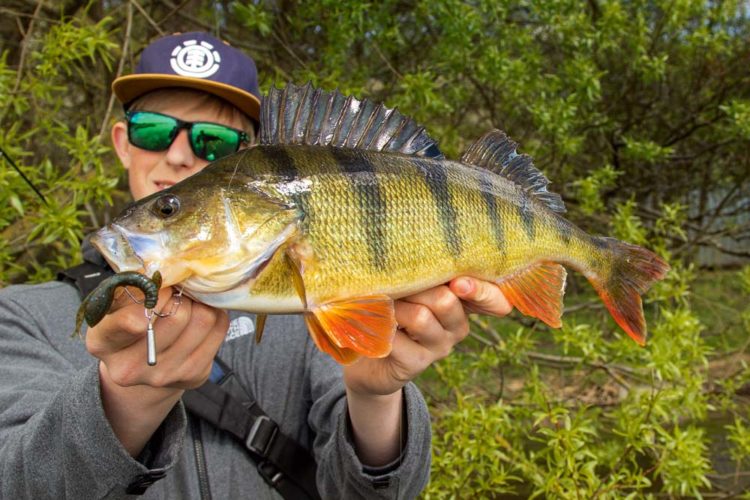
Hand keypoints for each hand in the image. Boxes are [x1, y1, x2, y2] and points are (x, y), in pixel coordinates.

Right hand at [84, 285, 228, 455]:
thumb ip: (133, 285)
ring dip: (200, 302)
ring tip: (189, 301)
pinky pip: (218, 329)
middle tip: (177, 291)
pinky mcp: (193, 376)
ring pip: (203, 319)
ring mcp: (163, 376)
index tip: (162, 287)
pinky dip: (214, 313)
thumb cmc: (127, 319)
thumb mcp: (117, 302)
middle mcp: (129, 368)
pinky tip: (200, 314)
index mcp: (101, 342)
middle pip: (177, 316)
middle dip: (182, 295)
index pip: (127, 322)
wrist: (142, 362)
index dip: (152, 297)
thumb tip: (166, 269)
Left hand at [341, 277, 511, 465]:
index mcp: (464, 301)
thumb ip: (423, 273)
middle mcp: (458, 325)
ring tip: (382, 304)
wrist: (368, 354)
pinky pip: (397, 339)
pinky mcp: (417, 363)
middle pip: (447, 300)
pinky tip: (375, 325)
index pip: (495, 300)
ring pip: (421, 317)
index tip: (458, 283)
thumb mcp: (410, 284)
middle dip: (414, 288)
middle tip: (395, 286)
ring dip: (395, 307)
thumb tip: (416, 257)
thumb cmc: (392, 307)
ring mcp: (440, 347)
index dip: (481, 291)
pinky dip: (380, 326)